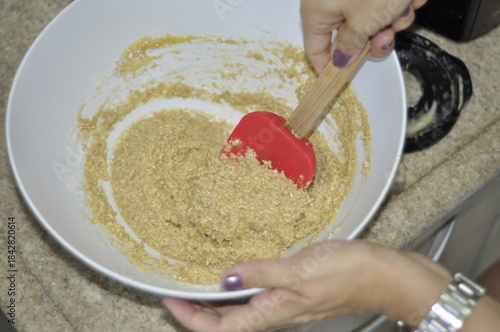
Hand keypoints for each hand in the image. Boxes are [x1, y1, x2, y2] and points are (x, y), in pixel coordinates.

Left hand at [163, 240, 451, 331]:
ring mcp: (284, 304)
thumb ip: (261, 274)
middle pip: (225, 322)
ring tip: (197, 284)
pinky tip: (236, 273)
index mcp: (273, 313)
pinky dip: (238, 286)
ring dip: (214, 301)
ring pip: (239, 310)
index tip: (169, 301)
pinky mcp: (293, 291)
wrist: (384, 276)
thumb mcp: (301, 270)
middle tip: (176, 292)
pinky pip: (256, 295)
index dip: (191, 318)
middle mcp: (275, 313)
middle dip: (196, 311)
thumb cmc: (350, 274)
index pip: (220, 328)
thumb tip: (227, 277)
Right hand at [300, 0, 428, 71]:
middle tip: (385, 35)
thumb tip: (341, 59)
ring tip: (400, 4)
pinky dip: (399, 5)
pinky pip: (385, 6)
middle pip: (349, 36)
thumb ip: (350, 46)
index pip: (315, 49)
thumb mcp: (363, 21)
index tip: (341, 80)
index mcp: (318, 8)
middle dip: (373, 39)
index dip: (329, 67)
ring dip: (392, 21)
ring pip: (373, 22)